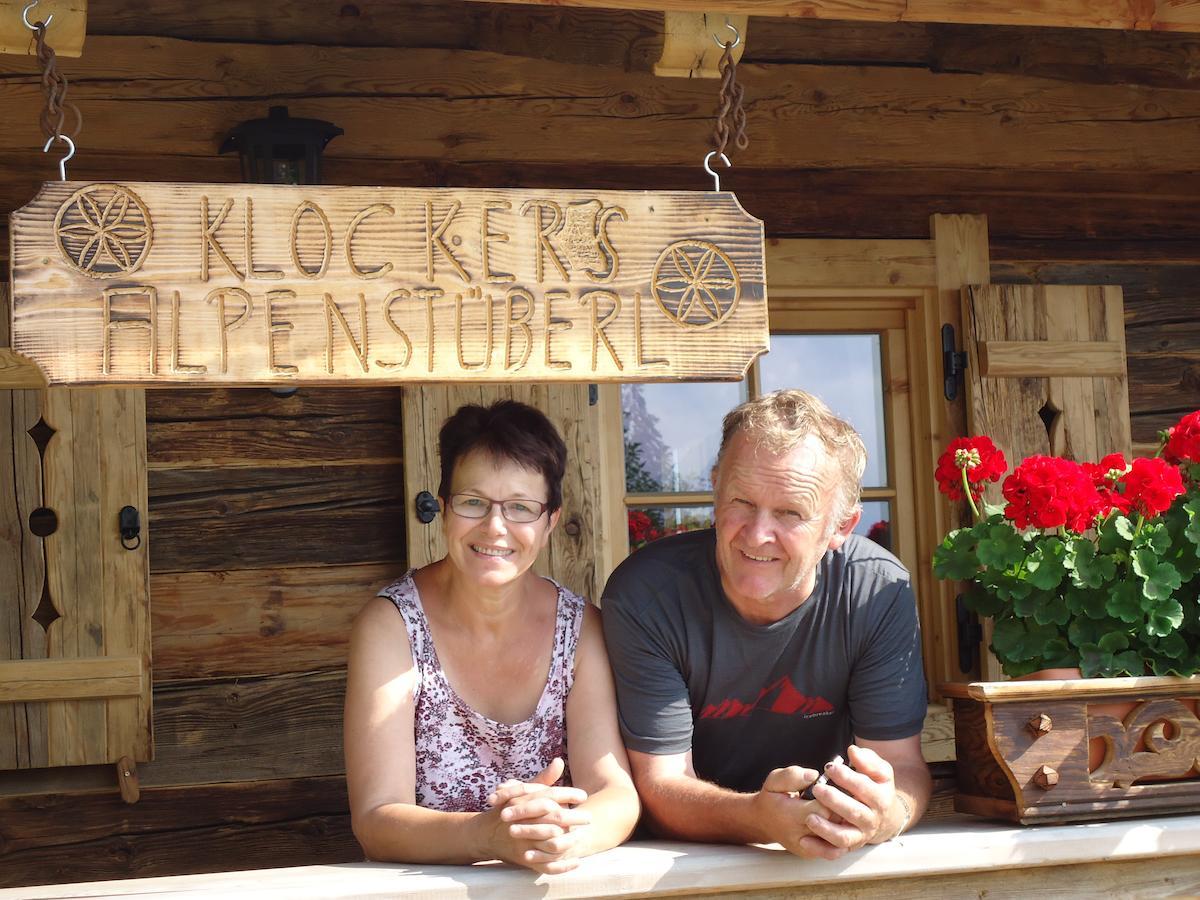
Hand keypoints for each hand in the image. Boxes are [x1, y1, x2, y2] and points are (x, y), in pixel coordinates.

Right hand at [481, 758, 591, 874]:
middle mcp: (523, 822)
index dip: (569, 795)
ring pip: (553, 844)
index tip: (584, 796)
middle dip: (575, 818)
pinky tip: (577, 861)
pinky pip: (548, 866)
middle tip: (589, 817)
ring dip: (571, 841)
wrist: (485, 834)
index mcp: (523, 802)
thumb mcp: (523, 792)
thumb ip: (544, 779)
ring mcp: (524, 843)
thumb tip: (559, 761)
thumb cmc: (510, 809)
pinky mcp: (525, 860)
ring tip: (582, 836)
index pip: (550, 796)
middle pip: (555, 819)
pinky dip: (563, 866)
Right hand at [750, 765, 832, 855]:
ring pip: (837, 838)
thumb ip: (793, 775)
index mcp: (789, 814)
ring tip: (841, 811)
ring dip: (842, 823)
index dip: (830, 797)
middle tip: (841, 799)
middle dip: (840, 810)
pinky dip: (839, 835)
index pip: (822, 809)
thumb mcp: (775, 780)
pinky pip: (833, 849)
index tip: (830, 788)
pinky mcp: (811, 854)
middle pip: (832, 824)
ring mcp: (806, 848)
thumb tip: (814, 776)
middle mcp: (798, 835)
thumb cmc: (771, 798)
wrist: (762, 821)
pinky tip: (837, 823)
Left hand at [798, 744, 898, 858]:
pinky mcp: (849, 846)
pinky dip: (819, 849)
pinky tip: (804, 840)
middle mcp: (871, 819)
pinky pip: (835, 852)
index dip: (848, 778)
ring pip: (845, 837)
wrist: (883, 815)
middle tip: (817, 789)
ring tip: (809, 818)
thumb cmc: (874, 786)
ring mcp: (860, 835)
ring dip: (827, 830)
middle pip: (855, 813)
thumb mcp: (878, 771)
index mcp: (880, 798)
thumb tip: (853, 751)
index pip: (865, 788)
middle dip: (835, 801)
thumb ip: (867, 759)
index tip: (830, 767)